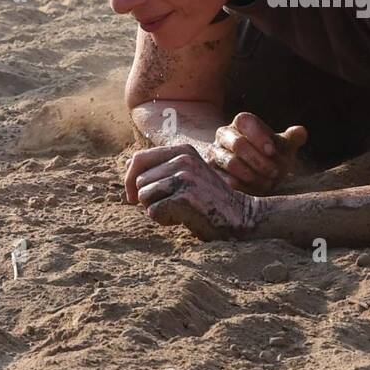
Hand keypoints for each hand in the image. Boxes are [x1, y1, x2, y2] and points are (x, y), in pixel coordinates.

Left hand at [125, 144, 260, 239]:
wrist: (240, 215)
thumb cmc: (209, 199)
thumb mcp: (188, 174)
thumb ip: (162, 167)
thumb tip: (129, 162)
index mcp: (182, 150)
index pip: (137, 159)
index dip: (130, 181)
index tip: (134, 197)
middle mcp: (182, 158)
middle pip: (139, 182)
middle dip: (148, 199)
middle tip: (170, 206)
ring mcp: (184, 176)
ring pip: (144, 197)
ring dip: (156, 210)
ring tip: (179, 210)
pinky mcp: (185, 195)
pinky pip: (154, 212)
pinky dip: (165, 220)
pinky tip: (183, 218)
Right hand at [207, 112, 307, 195]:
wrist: (254, 168)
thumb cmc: (270, 153)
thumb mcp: (283, 145)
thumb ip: (293, 138)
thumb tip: (301, 132)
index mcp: (242, 122)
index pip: (246, 122)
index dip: (259, 136)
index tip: (272, 151)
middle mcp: (225, 134)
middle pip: (238, 144)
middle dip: (258, 160)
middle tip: (275, 172)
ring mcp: (216, 153)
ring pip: (230, 163)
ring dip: (251, 174)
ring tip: (268, 183)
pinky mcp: (213, 172)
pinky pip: (225, 179)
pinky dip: (243, 186)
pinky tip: (256, 189)